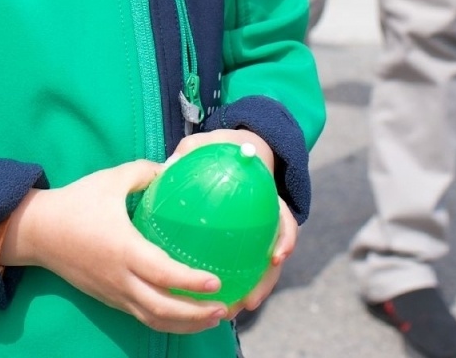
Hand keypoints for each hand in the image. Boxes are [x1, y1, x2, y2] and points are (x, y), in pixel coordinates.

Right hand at [1, 160, 228, 333]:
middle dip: (196, 314)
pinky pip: (142, 316)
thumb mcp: (111, 179)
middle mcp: (120, 277)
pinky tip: (185, 316)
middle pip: (162, 308)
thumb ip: (145, 172)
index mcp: (123, 248)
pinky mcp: (109, 299)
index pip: (162, 273)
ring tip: (213, 317)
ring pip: (153, 319)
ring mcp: (114, 292)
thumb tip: (175, 167)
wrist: (38, 231)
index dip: (190, 282)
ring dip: (185, 324)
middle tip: (224, 307)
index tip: (216, 282)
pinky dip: (167, 321)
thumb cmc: (76, 203)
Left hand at [167, 129, 291, 316]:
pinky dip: (230, 284)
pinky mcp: (240, 243)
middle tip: (250, 300)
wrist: (231, 152)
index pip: (283, 218)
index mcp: (265, 194)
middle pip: (274, 253)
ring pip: (258, 268)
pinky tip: (210, 302)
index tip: (278, 256)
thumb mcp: (205, 143)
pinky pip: (238, 266)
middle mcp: (264, 218)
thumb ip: (191, 151)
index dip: (285, 238)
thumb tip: (170, 164)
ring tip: (230, 312)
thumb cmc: (217, 149)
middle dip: (265, 280)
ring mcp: (255, 233)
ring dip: (249, 290)